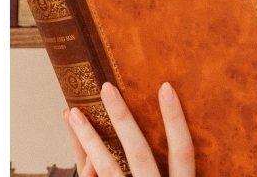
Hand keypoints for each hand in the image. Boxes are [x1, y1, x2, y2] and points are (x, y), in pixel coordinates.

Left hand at [64, 82, 194, 176]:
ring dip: (90, 140)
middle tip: (107, 87)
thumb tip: (163, 121)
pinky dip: (86, 166)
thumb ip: (176, 168)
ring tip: (74, 114)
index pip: (182, 152)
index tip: (166, 87)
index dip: (175, 120)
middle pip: (139, 153)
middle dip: (122, 119)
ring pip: (108, 169)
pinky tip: (75, 149)